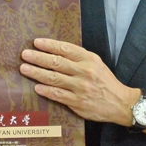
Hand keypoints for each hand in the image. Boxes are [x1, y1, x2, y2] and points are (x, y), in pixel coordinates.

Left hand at [20, 38, 138, 125]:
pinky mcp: (78, 102)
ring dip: (37, 73)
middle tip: (25, 54)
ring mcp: (80, 88)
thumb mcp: (96, 63)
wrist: (121, 103)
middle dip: (38, 58)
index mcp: (89, 59)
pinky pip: (58, 95)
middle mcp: (84, 72)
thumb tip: (56, 52)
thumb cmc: (105, 81)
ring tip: (25, 68)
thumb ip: (79, 58)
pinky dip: (46, 90)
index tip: (36, 42)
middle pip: (57, 63)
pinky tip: (36, 87)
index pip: (66, 49)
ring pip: (54, 78)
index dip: (49, 45)